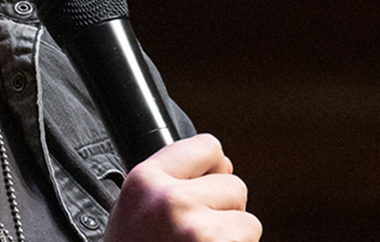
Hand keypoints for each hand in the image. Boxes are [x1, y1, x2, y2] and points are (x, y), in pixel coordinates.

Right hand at [104, 134, 261, 241]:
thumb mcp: (132, 212)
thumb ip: (164, 185)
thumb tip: (220, 165)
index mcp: (144, 182)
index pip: (205, 146)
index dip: (212, 168)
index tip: (206, 183)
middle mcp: (171, 200)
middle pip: (234, 185)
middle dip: (224, 209)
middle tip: (195, 234)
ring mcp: (199, 230)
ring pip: (248, 220)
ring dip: (233, 239)